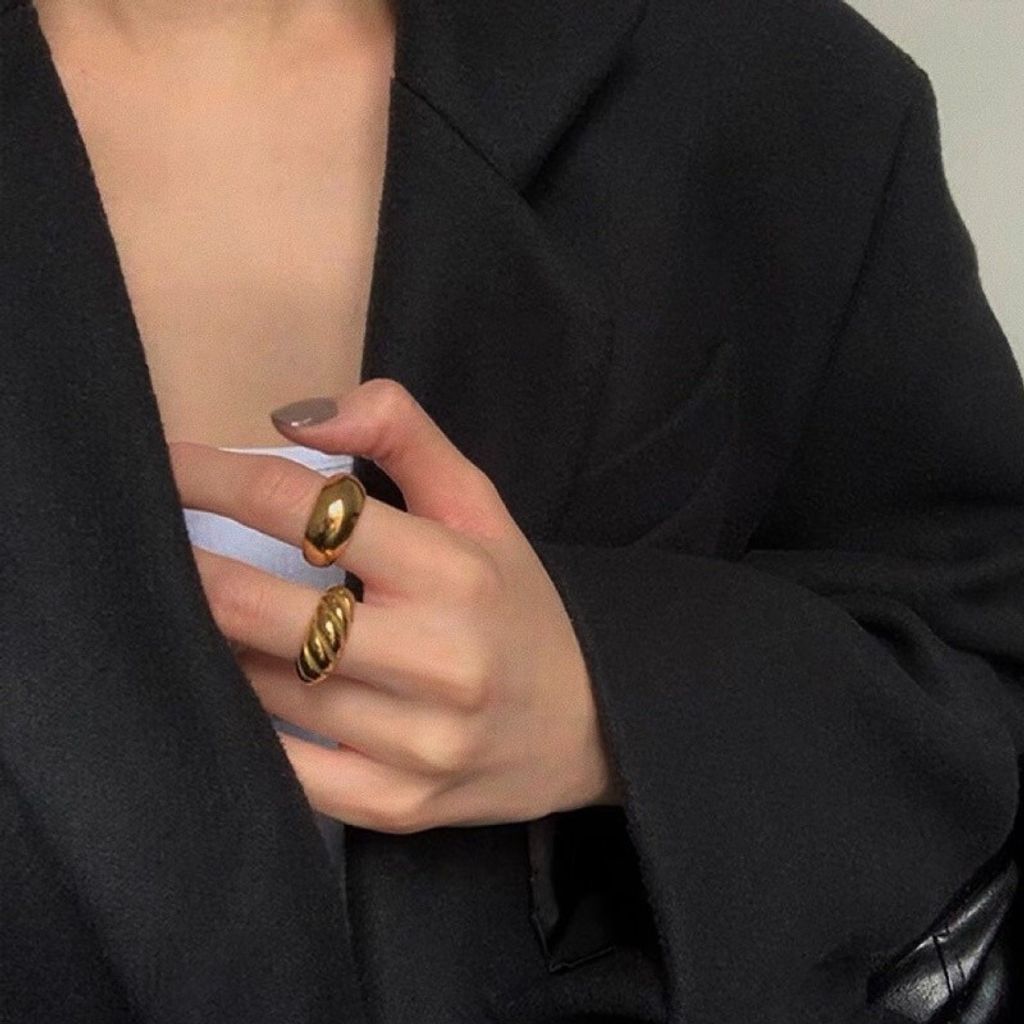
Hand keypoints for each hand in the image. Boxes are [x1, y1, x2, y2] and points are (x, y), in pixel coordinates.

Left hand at [168, 378, 622, 833]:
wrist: (587, 724)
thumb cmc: (515, 603)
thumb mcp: (479, 506)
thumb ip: (402, 435)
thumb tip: (294, 416)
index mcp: (454, 571)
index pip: (306, 510)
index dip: (215, 480)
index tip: (166, 467)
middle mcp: (436, 660)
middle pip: (257, 609)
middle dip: (187, 569)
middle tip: (155, 547)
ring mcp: (414, 744)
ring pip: (262, 688)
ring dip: (213, 643)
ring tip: (197, 614)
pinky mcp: (395, 807)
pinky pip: (283, 766)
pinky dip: (246, 720)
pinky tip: (237, 686)